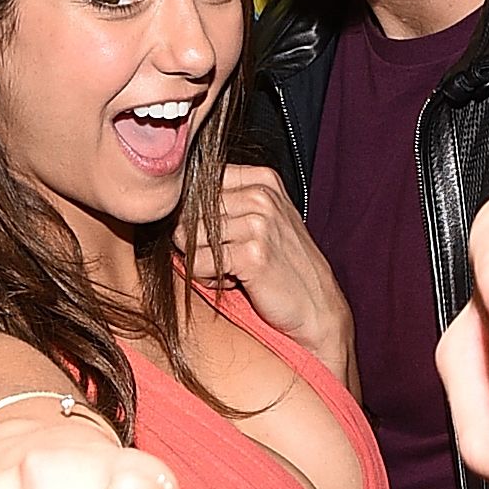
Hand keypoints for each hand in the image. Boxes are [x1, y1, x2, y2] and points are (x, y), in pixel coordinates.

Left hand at [185, 165, 356, 383]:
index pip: (197, 182)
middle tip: (224, 259)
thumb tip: (171, 203)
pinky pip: (199, 263)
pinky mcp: (253, 254)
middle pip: (188, 210)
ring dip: (200, 261)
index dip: (194, 214)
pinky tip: (233, 282)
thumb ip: (225, 204)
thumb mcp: (262, 221)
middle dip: (196, 240)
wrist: (318, 309)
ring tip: (229, 271)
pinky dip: (207, 279)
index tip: (218, 235)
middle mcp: (261, 195)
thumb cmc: (284, 268)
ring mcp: (258, 222)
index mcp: (262, 180)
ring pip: (189, 236)